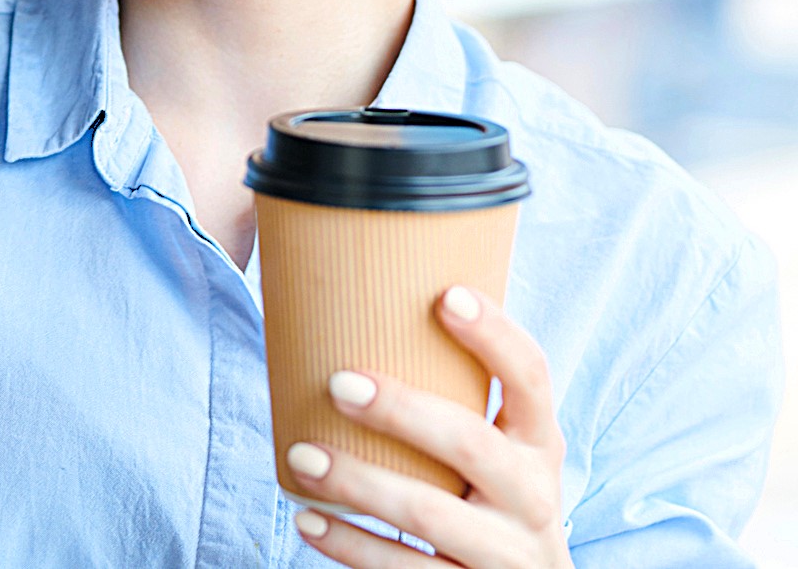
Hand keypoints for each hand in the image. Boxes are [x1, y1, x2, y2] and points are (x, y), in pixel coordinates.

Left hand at [286, 286, 571, 567]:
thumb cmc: (490, 501)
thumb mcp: (499, 456)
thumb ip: (452, 405)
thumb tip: (355, 316)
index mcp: (538, 445)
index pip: (530, 379)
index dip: (495, 336)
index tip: (446, 295)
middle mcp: (532, 497)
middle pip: (471, 444)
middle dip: (403, 411)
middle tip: (338, 384)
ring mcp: (503, 552)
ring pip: (428, 513)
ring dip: (359, 483)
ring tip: (301, 457)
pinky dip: (350, 544)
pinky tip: (308, 520)